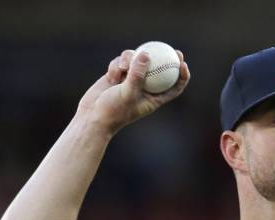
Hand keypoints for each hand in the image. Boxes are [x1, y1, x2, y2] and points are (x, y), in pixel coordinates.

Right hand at [76, 48, 190, 135]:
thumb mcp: (127, 93)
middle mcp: (144, 89)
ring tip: (123, 68)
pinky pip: (121, 62)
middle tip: (170, 49)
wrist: (92, 116)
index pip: (173, 87)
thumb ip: (137, 75)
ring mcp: (131, 80)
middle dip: (166, 58)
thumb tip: (146, 54)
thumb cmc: (113, 111)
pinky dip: (116, 65)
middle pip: (159, 70)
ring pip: (137, 61)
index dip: (182, 76)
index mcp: (153, 99)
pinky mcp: (118, 75)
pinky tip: (111, 75)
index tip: (182, 63)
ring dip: (130, 59)